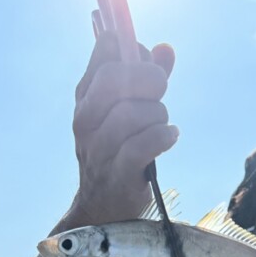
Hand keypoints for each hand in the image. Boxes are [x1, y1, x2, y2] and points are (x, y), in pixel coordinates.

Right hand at [67, 31, 177, 225]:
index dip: (135, 51)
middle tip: (161, 93)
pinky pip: (144, 144)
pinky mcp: (118, 174)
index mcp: (86, 96)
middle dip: (150, 79)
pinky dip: (164, 137)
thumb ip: (146, 79)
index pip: (105, 49)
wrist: (103, 206)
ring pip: (134, 113)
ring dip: (159, 116)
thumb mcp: (126, 111)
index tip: (148, 67)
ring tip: (162, 126)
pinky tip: (170, 138)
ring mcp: (99, 148)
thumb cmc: (119, 151)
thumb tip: (166, 49)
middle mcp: (86, 120)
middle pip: (115, 78)